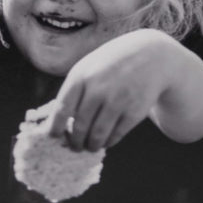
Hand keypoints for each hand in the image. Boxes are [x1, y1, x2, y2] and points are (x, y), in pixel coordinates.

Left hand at [47, 29, 179, 150]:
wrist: (150, 56)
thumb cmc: (111, 64)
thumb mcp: (89, 67)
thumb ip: (74, 91)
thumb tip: (56, 123)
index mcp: (81, 75)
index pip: (62, 109)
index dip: (55, 127)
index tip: (53, 137)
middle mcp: (97, 88)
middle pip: (79, 127)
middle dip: (75, 142)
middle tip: (75, 146)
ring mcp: (117, 101)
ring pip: (97, 136)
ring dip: (91, 145)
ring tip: (90, 145)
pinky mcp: (134, 112)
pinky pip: (115, 136)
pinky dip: (108, 142)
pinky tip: (106, 139)